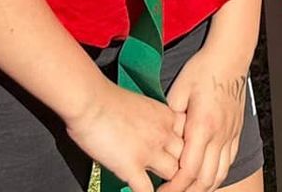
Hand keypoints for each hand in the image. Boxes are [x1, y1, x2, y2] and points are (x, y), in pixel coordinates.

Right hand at [64, 78, 185, 191]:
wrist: (90, 100)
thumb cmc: (107, 99)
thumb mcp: (141, 106)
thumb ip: (150, 122)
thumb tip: (148, 135)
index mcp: (167, 116)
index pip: (191, 137)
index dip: (188, 150)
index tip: (183, 158)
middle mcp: (164, 133)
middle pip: (187, 156)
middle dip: (182, 169)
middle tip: (176, 179)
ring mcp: (149, 150)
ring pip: (174, 175)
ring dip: (169, 185)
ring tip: (162, 190)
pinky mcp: (131, 166)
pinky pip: (146, 189)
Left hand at [157, 47, 250, 191]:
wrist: (231, 55)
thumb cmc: (204, 69)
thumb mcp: (178, 91)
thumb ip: (170, 119)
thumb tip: (161, 138)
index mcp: (202, 126)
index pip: (188, 170)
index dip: (174, 187)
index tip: (160, 191)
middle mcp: (219, 134)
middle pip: (205, 179)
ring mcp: (230, 133)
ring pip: (220, 174)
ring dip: (202, 188)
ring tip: (186, 190)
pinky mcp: (236, 130)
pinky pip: (229, 161)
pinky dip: (217, 175)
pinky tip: (205, 177)